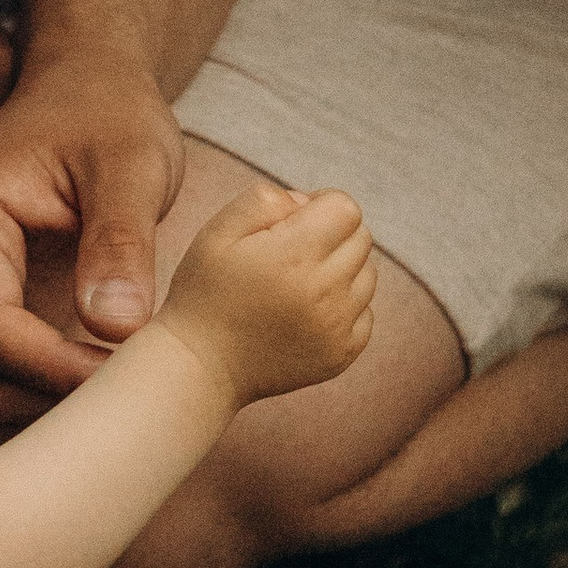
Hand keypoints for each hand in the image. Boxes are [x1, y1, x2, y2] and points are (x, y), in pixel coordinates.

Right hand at [0, 46, 185, 418]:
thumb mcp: (130, 162)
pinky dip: (48, 389)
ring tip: (127, 381)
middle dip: (53, 395)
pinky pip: (1, 371)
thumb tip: (116, 327)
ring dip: (50, 401)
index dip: (55, 371)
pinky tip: (106, 374)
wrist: (85, 84)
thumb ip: (121, 241)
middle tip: (138, 389)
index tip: (126, 379)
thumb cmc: (106, 111)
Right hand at [155, 181, 373, 404]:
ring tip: (298, 282)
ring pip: (367, 274)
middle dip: (332, 234)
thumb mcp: (217, 232)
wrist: (200, 366)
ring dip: (341, 269)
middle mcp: (325, 292)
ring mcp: (337, 327)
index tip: (293, 221)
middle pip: (361, 238)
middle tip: (290, 252)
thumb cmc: (205, 293)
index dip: (320, 205)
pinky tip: (307, 311)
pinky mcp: (341, 353)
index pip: (346, 209)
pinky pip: (365, 312)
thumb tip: (307, 202)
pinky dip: (344, 306)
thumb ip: (264, 200)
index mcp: (295, 255)